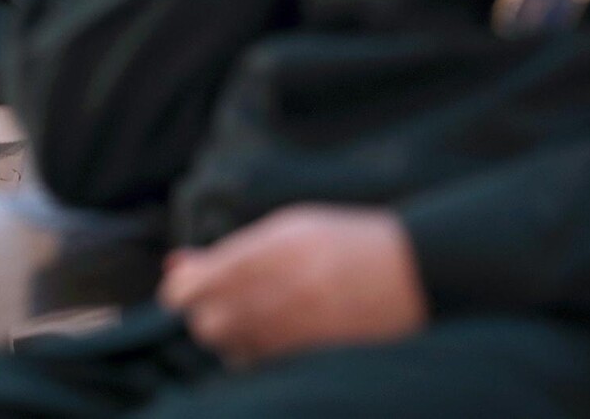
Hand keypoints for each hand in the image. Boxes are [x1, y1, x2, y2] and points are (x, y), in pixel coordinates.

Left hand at [158, 206, 426, 364]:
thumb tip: (179, 264)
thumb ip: (230, 249)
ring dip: (225, 334)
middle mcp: (283, 289)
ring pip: (231, 347)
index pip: (202, 282)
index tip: (180, 289)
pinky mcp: (312, 351)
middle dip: (201, 314)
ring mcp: (299, 325)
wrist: (410, 270)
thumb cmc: (343, 240)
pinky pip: (259, 361)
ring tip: (241, 316)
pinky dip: (249, 350)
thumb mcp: (287, 228)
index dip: (179, 290)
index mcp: (273, 248)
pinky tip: (262, 333)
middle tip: (212, 302)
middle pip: (208, 323)